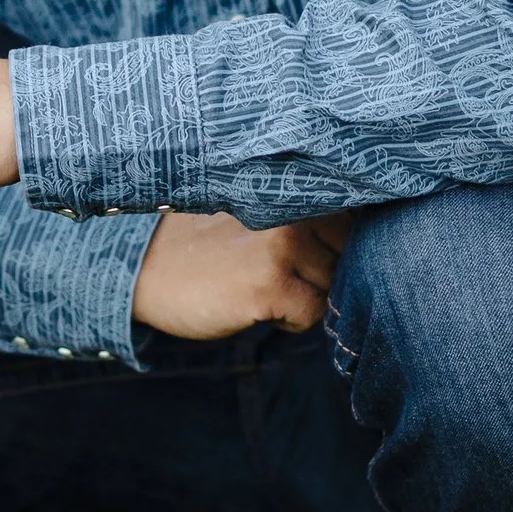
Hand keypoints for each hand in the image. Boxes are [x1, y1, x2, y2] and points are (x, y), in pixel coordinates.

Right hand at [131, 209, 352, 338]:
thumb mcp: (258, 216)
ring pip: (334, 286)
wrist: (145, 267)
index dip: (341, 243)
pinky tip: (257, 306)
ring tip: (266, 288)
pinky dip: (292, 320)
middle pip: (350, 255)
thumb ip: (304, 217)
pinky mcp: (268, 285)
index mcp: (292, 190)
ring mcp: (282, 247)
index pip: (355, 218)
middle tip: (280, 274)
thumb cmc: (206, 245)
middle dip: (325, 273)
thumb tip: (367, 241)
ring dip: (309, 296)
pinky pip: (313, 314)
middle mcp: (293, 212)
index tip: (311, 253)